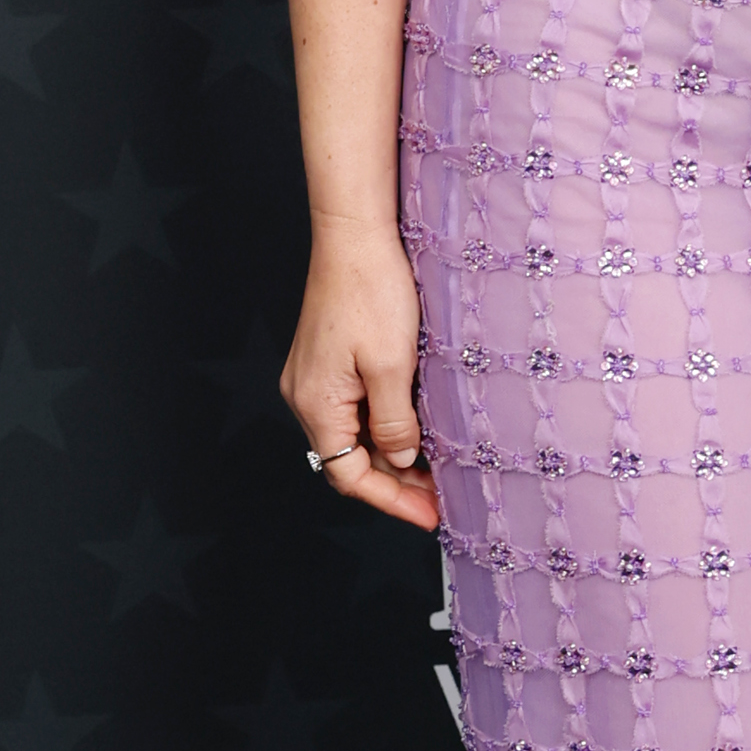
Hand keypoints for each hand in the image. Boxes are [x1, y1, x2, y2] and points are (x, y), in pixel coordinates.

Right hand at [281, 222, 439, 530]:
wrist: (355, 236)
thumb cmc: (371, 292)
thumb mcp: (392, 366)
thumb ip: (395, 422)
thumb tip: (401, 459)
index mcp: (316, 404)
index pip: (350, 476)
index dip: (392, 500)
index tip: (432, 515)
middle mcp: (307, 397)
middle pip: (351, 460)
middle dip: (396, 481)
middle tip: (443, 496)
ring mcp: (315, 379)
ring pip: (356, 435)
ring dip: (394, 454)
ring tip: (439, 467)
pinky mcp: (329, 362)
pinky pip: (356, 409)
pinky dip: (387, 425)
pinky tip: (418, 428)